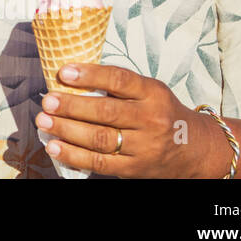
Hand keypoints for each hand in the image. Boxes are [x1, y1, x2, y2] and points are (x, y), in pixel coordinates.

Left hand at [34, 63, 227, 177]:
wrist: (196, 149)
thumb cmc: (163, 113)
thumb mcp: (150, 91)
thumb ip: (120, 85)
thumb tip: (71, 78)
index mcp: (153, 93)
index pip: (120, 80)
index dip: (90, 75)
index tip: (64, 72)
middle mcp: (151, 119)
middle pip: (106, 112)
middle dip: (72, 106)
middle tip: (47, 101)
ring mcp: (144, 147)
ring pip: (100, 139)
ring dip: (67, 130)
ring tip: (44, 121)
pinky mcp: (135, 169)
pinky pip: (100, 163)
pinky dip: (74, 155)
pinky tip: (55, 146)